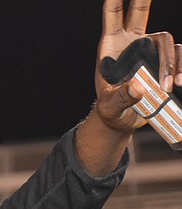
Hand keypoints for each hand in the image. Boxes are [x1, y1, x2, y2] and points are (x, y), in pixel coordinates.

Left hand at [94, 0, 180, 132]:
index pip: (112, 17)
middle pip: (140, 13)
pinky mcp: (164, 63)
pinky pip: (179, 57)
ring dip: (169, 63)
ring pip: (166, 42)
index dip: (114, 1)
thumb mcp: (110, 106)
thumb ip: (122, 97)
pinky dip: (181, 68)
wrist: (122, 120)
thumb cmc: (110, 110)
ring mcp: (149, 51)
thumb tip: (139, 87)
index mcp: (111, 47)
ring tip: (166, 87)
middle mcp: (131, 43)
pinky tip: (177, 84)